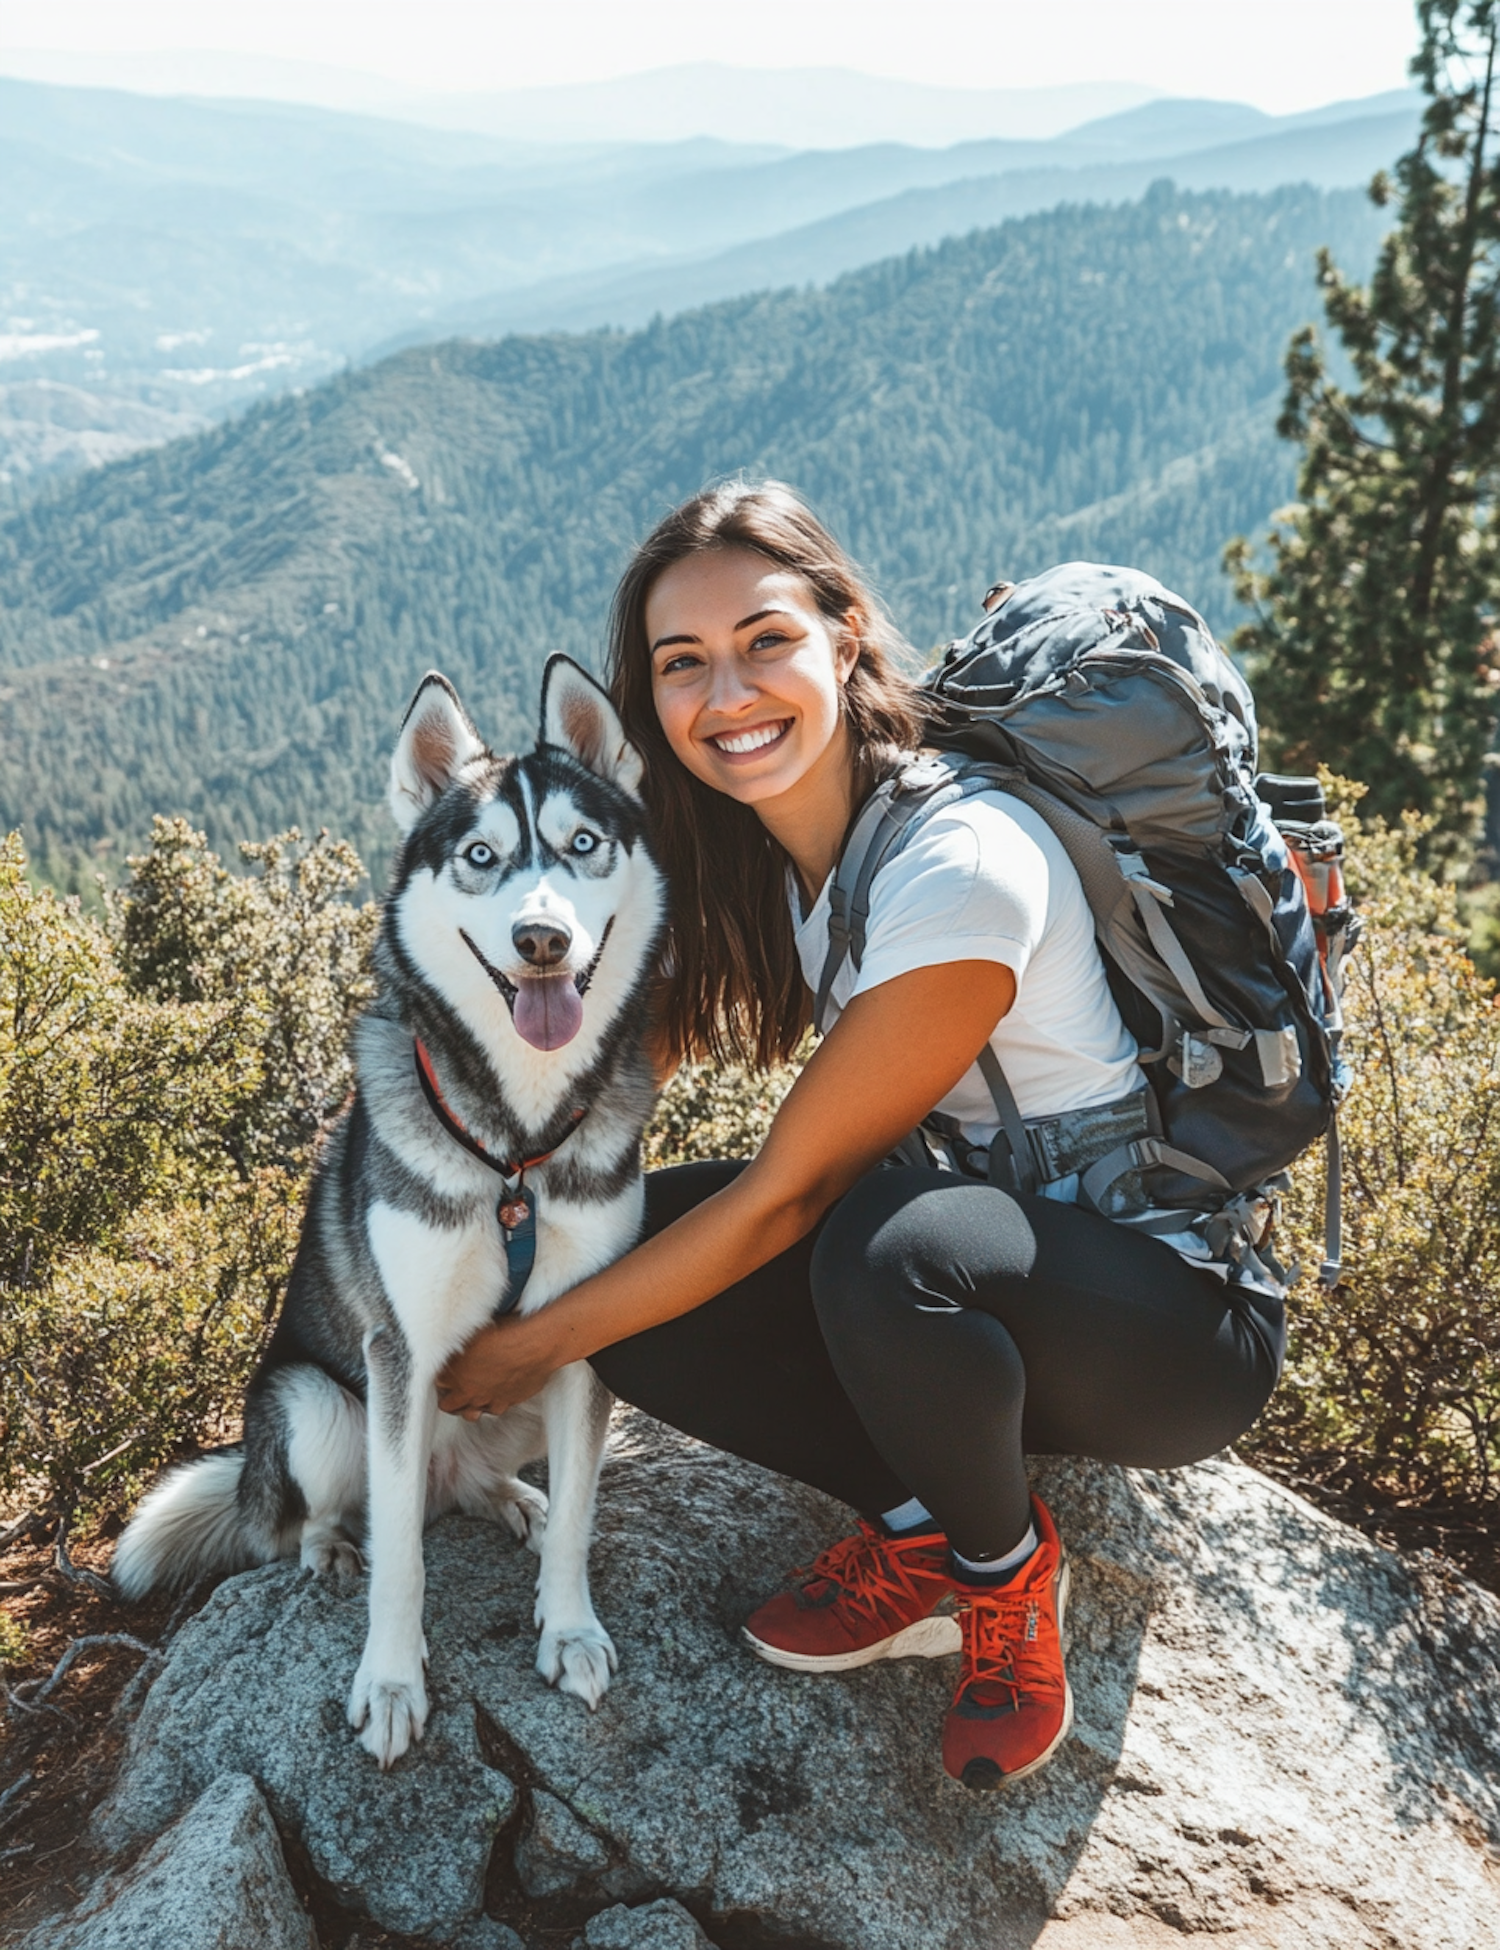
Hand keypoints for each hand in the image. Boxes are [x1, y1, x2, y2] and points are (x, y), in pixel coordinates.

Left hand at [436, 1310, 568, 1418]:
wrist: (535, 1344)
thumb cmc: (508, 1332)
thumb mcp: (475, 1330)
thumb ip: (460, 1341)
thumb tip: (453, 1337)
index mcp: (456, 1373)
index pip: (437, 1382)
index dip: (439, 1376)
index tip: (443, 1372)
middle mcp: (470, 1390)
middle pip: (448, 1405)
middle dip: (447, 1398)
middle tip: (451, 1389)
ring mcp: (489, 1399)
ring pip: (471, 1413)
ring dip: (468, 1406)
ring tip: (470, 1397)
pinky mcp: (508, 1402)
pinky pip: (495, 1409)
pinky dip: (492, 1404)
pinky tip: (494, 1395)